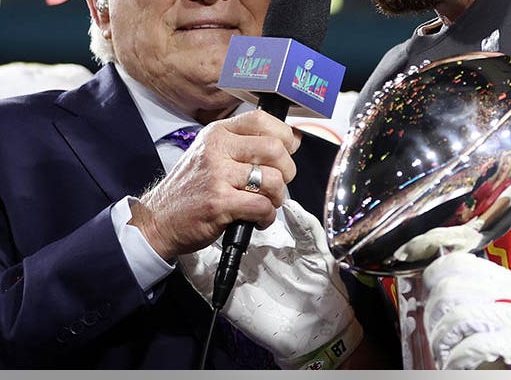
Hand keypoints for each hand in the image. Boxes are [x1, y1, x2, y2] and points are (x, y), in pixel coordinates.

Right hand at [132, 110, 300, 258]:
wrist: (158, 219)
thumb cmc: (191, 189)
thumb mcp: (211, 154)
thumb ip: (245, 144)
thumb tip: (293, 139)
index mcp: (217, 133)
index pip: (262, 120)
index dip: (284, 136)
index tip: (287, 151)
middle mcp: (217, 149)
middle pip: (275, 149)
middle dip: (287, 171)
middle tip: (276, 184)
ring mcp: (217, 176)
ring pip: (273, 179)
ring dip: (277, 197)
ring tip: (265, 203)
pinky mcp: (218, 203)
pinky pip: (262, 206)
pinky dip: (267, 217)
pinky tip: (257, 219)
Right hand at [178, 198, 362, 368]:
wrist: (315, 326)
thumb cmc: (320, 287)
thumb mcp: (315, 250)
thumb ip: (305, 226)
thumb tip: (288, 203)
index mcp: (267, 238)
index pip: (246, 211)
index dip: (240, 196)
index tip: (237, 183)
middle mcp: (247, 252)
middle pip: (223, 224)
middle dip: (216, 209)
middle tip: (217, 199)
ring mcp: (233, 271)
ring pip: (205, 247)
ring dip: (198, 234)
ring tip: (199, 219)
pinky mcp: (224, 293)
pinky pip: (200, 277)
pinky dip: (191, 262)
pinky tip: (190, 249)